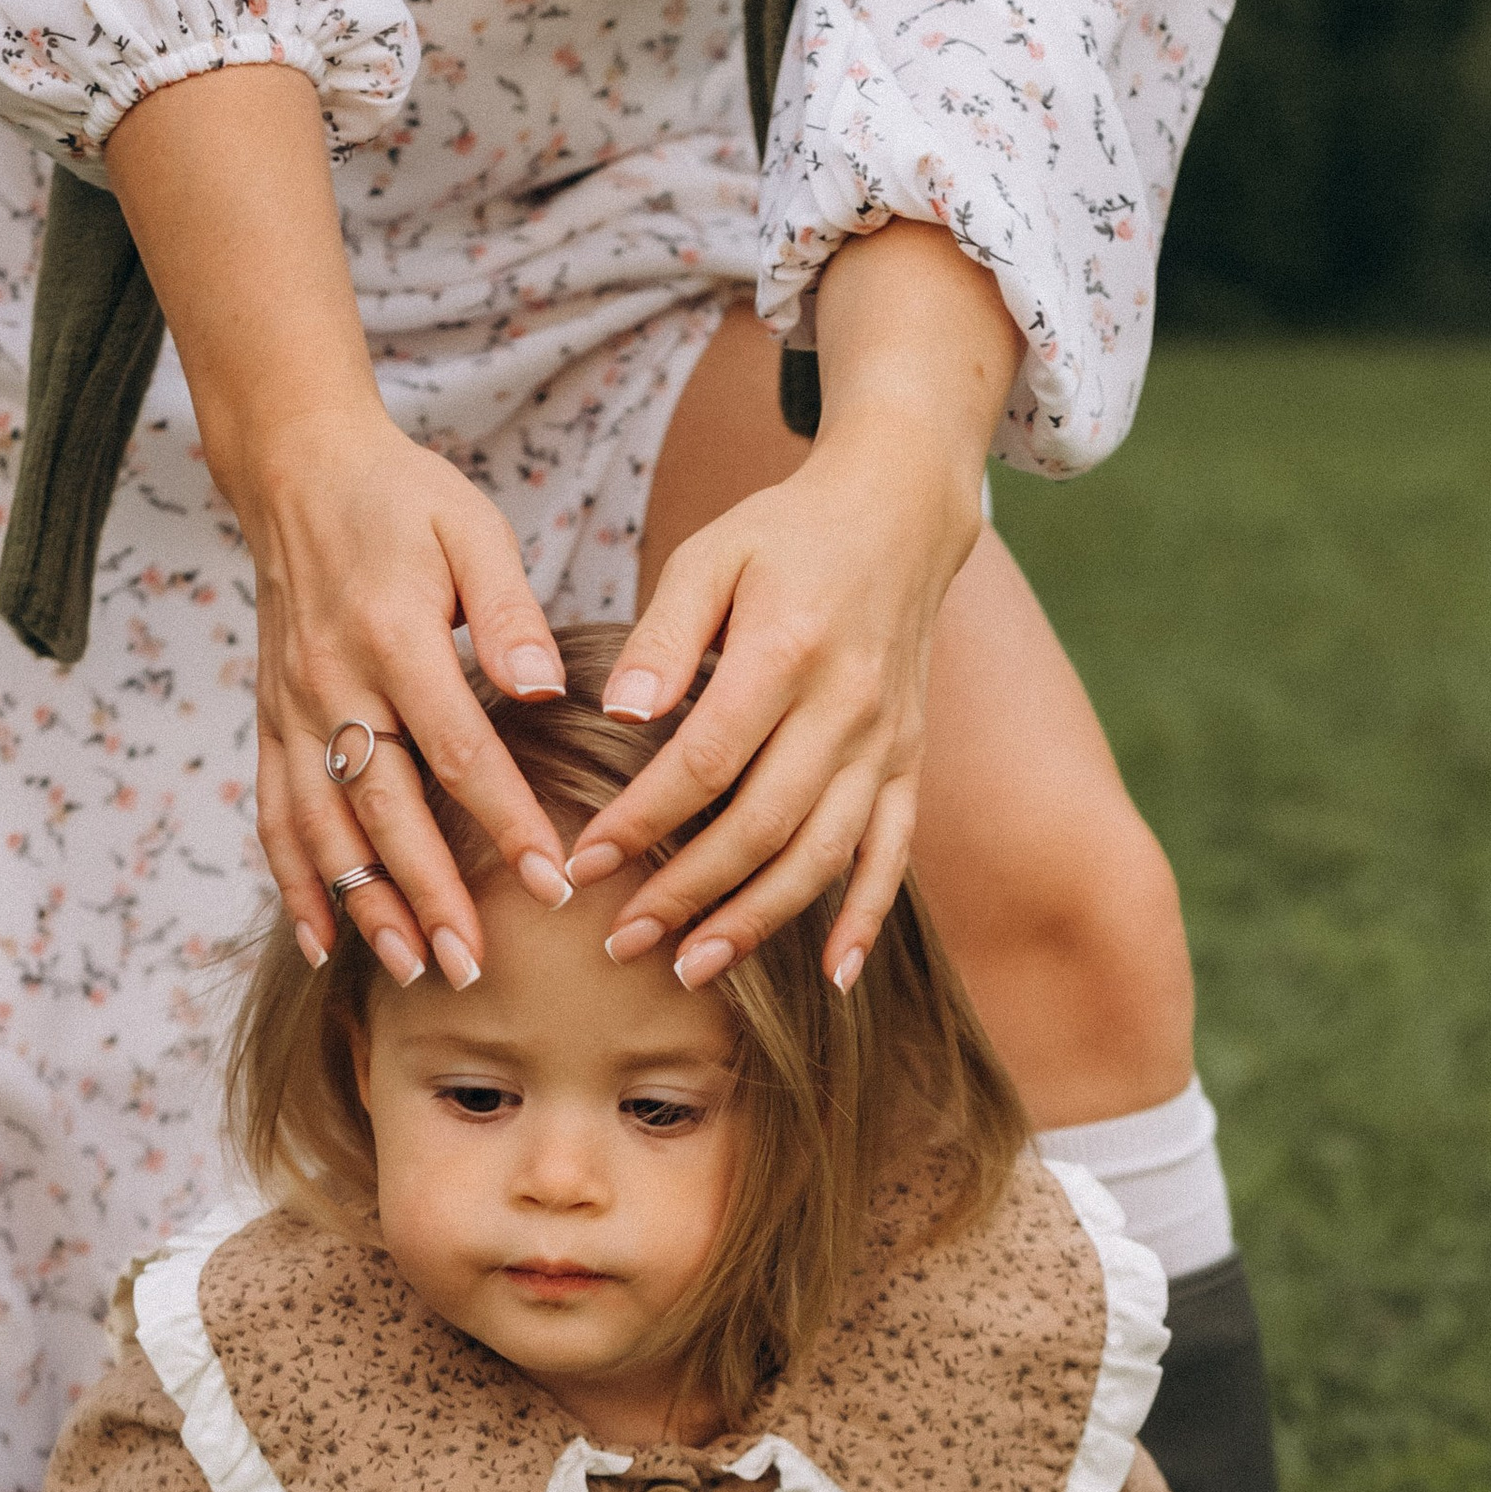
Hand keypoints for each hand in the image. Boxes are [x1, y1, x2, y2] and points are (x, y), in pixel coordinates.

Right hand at [104, 65, 571, 987]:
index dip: (506, 822)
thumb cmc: (404, 500)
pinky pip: (275, 818)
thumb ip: (509, 615)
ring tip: (411, 970)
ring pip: (323, 830)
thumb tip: (549, 691)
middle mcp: (333, 684)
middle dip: (431, 895)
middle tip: (474, 966)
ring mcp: (292, 711)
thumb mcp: (473, 531)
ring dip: (365, 906)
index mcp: (393, 638)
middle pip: (385, 811)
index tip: (555, 881)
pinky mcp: (270, 724)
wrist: (297, 470)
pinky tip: (323, 946)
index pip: (458, 751)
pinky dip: (296, 886)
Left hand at [566, 223, 1021, 988]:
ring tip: (692, 968)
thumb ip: (663, 636)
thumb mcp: (710, 556)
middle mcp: (844, 707)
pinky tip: (834, 978)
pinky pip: (892, 854)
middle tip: (619, 940)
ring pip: (821, 856)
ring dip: (757, 922)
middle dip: (686, 893)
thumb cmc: (785, 535)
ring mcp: (883, 743)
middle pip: (761, 825)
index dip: (642, 822)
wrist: (901, 513)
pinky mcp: (907, 763)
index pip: (705, 761)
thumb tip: (621, 713)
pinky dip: (866, 918)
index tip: (583, 865)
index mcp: (786, 651)